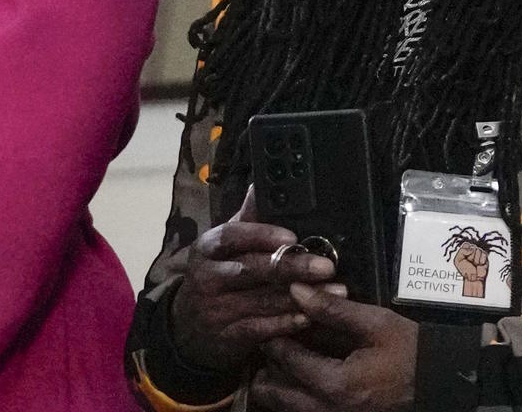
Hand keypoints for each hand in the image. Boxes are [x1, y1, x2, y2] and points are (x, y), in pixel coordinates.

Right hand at [170, 187, 331, 376]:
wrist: (186, 328)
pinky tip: (309, 317)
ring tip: (335, 290)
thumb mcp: (224, 246)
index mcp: (207, 248)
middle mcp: (207, 277)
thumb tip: (260, 184)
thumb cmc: (217, 275)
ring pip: (262, 301)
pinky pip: (260, 329)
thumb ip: (246, 218)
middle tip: (326, 265)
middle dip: (292, 267)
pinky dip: (286, 324)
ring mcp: (215, 310)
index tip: (292, 236)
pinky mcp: (226, 337)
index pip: (231, 236)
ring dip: (301, 296)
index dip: (262, 235)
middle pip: (252, 269)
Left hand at [251, 292, 419, 411]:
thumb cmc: (411, 351)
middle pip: (272, 395)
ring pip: (283, 407)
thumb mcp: (376, 323)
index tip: (268, 323)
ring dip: (278, 386)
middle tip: (272, 345)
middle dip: (266, 368)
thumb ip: (332, 310)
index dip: (273, 338)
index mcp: (335, 384)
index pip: (287, 361)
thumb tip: (296, 290)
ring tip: (283, 362)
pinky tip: (303, 378)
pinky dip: (295, 397)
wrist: (439, 382)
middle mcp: (327, 411)